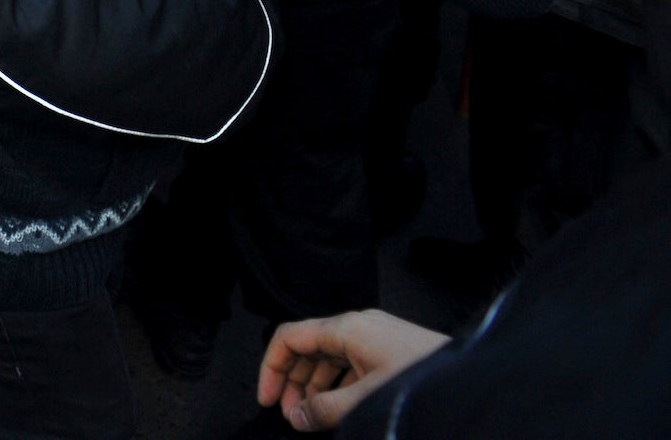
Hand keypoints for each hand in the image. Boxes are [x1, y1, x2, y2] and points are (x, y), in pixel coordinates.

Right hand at [257, 309, 448, 430]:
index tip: (268, 399)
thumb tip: (297, 418)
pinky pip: (351, 363)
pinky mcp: (391, 350)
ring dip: (315, 385)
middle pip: (308, 347)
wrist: (475, 381)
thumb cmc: (425, 381)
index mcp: (348, 328)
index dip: (272, 368)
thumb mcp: (366, 400)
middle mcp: (359, 326)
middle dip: (294, 381)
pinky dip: (338, 385)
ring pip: (330, 357)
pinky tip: (339, 407)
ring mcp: (376, 337)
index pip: (290, 337)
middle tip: (291, 414)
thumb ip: (326, 409)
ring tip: (312, 415)